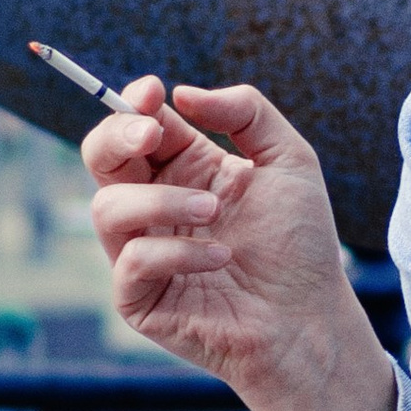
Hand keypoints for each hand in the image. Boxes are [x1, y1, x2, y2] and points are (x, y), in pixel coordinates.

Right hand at [84, 75, 397, 410]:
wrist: (311, 318)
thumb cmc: (300, 243)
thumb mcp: (289, 160)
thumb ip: (246, 112)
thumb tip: (182, 93)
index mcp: (183, 169)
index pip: (137, 124)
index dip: (133, 103)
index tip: (153, 92)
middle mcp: (154, 207)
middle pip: (100, 157)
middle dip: (117, 136)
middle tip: (152, 134)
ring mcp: (142, 253)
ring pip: (108, 208)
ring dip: (160, 201)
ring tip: (215, 212)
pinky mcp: (139, 300)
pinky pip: (133, 262)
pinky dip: (177, 253)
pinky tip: (221, 258)